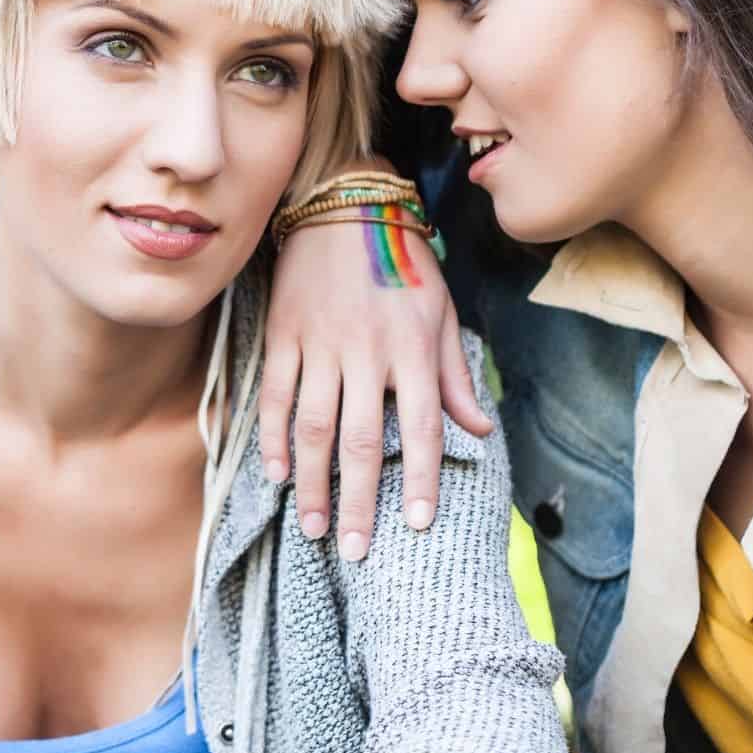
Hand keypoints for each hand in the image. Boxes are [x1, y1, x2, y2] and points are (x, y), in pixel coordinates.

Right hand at [257, 220, 490, 560]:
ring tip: (313, 528)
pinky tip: (277, 474)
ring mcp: (321, 344)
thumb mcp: (441, 312)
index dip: (421, 479)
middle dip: (358, 502)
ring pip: (314, 427)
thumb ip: (456, 376)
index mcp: (414, 348)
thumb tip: (479, 432)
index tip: (417, 525)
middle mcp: (367, 351)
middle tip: (354, 551)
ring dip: (313, 483)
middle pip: (362, 441)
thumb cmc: (402, 259)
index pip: (421, 427)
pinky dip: (274, 438)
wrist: (345, 201)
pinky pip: (276, 395)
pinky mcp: (284, 334)